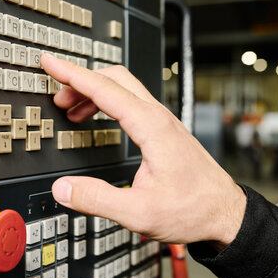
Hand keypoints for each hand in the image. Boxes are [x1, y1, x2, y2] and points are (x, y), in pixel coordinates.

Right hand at [41, 54, 245, 249]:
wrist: (225, 213)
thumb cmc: (194, 210)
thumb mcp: (139, 212)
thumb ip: (97, 199)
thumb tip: (63, 188)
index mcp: (152, 127)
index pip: (105, 89)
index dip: (73, 74)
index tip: (51, 63)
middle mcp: (158, 118)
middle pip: (115, 79)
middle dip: (81, 80)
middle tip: (56, 93)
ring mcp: (163, 122)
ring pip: (124, 89)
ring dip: (94, 92)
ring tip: (70, 109)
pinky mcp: (164, 130)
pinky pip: (131, 103)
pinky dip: (107, 103)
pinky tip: (97, 119)